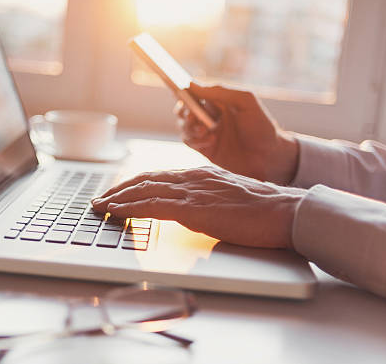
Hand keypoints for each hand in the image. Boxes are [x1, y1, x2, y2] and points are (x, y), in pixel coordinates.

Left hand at [92, 166, 305, 248]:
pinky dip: (129, 207)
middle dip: (119, 189)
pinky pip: (152, 205)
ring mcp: (192, 190)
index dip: (134, 184)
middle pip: (145, 179)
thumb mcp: (228, 197)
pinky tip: (116, 212)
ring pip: (143, 190)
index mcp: (200, 174)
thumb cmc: (263, 209)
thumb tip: (191, 209)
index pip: (158, 176)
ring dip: (117, 198)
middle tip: (100, 198)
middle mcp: (192, 177)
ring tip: (100, 206)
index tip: (118, 192)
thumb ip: (207, 198)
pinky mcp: (194, 207)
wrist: (286, 211)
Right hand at [175, 84, 298, 184]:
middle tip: (192, 115)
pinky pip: (189, 141)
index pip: (195, 92)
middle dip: (184, 111)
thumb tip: (193, 85)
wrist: (269, 158)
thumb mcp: (245, 102)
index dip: (183, 90)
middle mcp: (210, 115)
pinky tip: (211, 141)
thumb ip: (220, 92)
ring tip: (204, 130)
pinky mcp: (205, 149)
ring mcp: (206, 133)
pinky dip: (195, 140)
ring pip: (184, 125)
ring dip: (189, 126)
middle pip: (184, 109)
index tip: (176, 89)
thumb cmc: (261, 127)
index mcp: (219, 101)